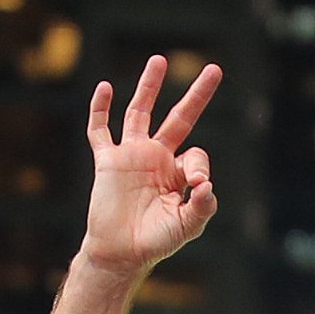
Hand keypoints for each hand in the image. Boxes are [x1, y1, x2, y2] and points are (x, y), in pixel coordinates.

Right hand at [78, 55, 222, 278]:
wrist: (120, 253)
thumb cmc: (155, 241)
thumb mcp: (187, 227)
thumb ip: (202, 207)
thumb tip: (207, 184)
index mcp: (178, 173)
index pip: (195, 154)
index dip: (199, 166)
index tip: (196, 185)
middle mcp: (157, 158)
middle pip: (179, 118)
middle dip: (197, 95)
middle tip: (214, 70)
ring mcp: (131, 156)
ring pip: (140, 113)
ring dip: (149, 87)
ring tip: (159, 61)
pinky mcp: (107, 160)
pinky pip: (100, 130)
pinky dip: (101, 109)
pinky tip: (106, 88)